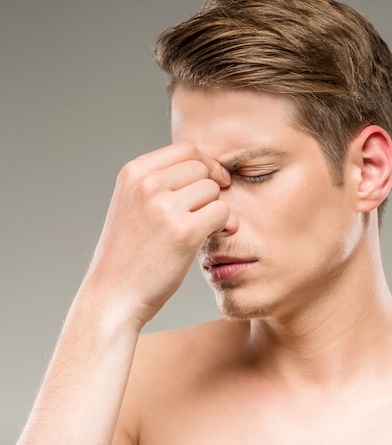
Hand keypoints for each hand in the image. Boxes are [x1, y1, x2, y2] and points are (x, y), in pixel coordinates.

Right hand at [82, 142, 229, 326]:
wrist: (113, 296)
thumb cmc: (129, 254)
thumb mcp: (133, 205)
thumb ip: (162, 182)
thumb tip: (213, 170)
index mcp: (133, 173)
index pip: (186, 149)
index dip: (207, 164)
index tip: (213, 181)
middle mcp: (146, 184)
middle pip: (203, 168)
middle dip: (211, 189)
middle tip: (205, 212)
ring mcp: (164, 207)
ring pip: (214, 191)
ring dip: (214, 210)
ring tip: (199, 229)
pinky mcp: (184, 232)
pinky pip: (222, 213)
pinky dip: (222, 226)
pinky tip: (208, 239)